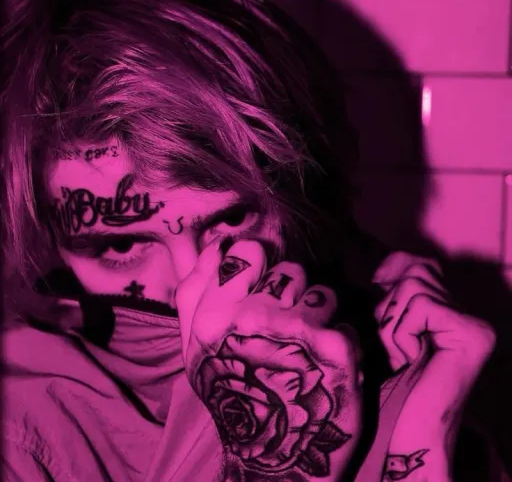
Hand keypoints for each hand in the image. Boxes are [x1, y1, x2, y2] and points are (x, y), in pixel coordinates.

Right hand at [175, 239, 361, 480]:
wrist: (275, 452)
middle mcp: (255, 317)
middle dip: (289, 293)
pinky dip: (339, 340)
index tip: (260, 289)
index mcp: (216, 315)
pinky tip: (325, 363)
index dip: (259, 265)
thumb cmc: (232, 394)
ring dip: (318, 315)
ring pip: (321, 291)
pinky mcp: (338, 346)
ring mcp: (298, 330)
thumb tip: (215, 245)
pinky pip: (344, 319)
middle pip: (289, 268)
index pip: (249, 250)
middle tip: (283, 329)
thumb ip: (195, 291)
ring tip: (306, 347)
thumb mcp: (195, 348)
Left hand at [373, 251, 495, 480]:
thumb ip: (391, 298)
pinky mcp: (472, 334)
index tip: (376, 286)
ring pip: (414, 286)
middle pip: (415, 270)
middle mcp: (467, 314)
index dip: (392, 268)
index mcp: (447, 311)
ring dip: (393, 323)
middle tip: (391, 342)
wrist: (407, 427)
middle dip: (388, 305)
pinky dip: (403, 332)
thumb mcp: (385, 329)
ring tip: (401, 353)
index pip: (419, 262)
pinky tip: (411, 359)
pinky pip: (421, 307)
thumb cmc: (390, 379)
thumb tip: (381, 270)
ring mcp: (474, 324)